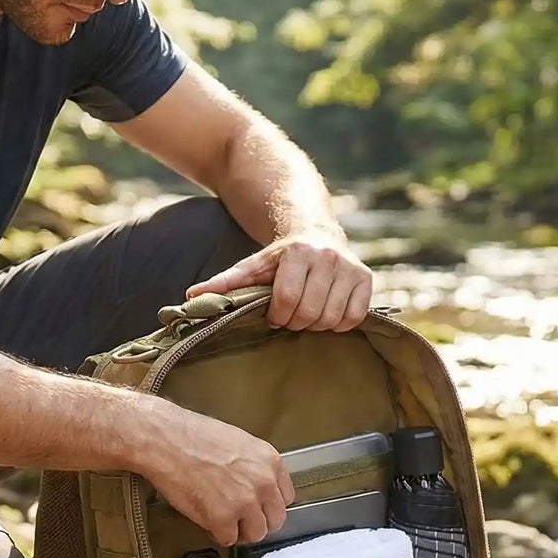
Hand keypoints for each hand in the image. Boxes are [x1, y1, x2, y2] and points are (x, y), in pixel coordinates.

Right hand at [142, 403, 294, 546]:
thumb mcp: (239, 442)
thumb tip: (256, 485)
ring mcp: (244, 502)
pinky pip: (228, 539)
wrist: (166, 440)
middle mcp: (263, 483)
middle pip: (275, 520)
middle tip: (240, 519)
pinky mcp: (222, 519)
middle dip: (257, 521)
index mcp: (269, 461)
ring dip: (239, 531)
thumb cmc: (193, 436)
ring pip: (255, 534)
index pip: (286, 497)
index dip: (268, 504)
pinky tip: (207, 520)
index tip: (258, 507)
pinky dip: (217, 534)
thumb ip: (254, 466)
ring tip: (223, 521)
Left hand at [186, 227, 373, 331]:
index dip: (277, 315)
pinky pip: (355, 317)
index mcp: (299, 252)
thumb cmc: (279, 257)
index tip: (273, 314)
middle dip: (296, 321)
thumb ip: (224, 282)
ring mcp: (350, 267)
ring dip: (317, 324)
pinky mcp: (367, 278)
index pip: (288, 299)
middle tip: (290, 316)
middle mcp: (328, 256)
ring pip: (333, 318)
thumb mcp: (252, 266)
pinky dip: (340, 323)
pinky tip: (327, 313)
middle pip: (311, 312)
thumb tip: (190, 296)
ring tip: (307, 313)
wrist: (315, 233)